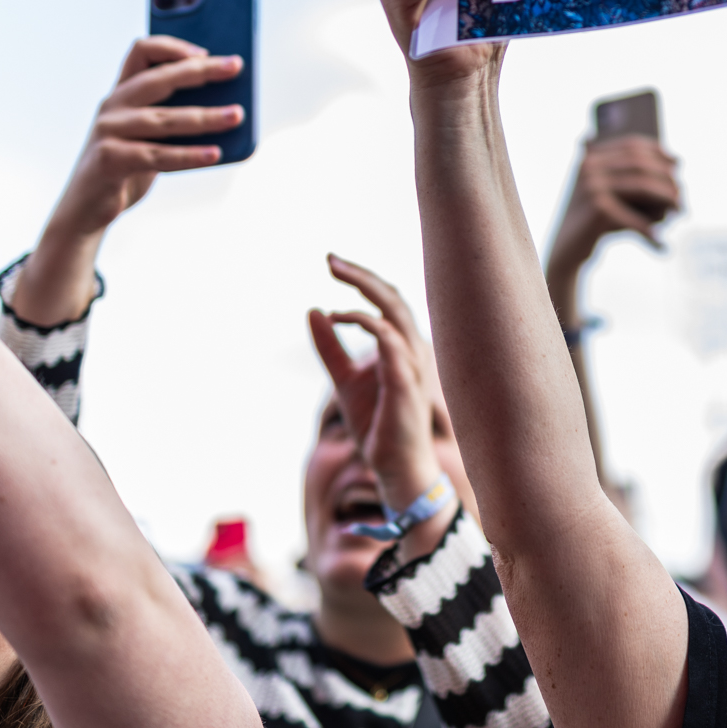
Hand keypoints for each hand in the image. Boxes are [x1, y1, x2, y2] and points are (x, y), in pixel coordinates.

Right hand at [49, 38, 243, 237]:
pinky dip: (189, 155)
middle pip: (160, 78)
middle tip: (235, 67)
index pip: (142, 51)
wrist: (87, 208)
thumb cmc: (127, 169)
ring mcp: (108, 131)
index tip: (206, 54)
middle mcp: (113, 105)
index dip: (174, 47)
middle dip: (200, 70)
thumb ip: (175, 119)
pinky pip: (157, 155)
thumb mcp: (150, 138)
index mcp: (122, 93)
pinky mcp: (108, 159)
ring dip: (205, 116)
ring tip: (236, 116)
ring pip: (163, 119)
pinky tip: (215, 154)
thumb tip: (230, 111)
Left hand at [307, 256, 444, 510]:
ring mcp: (412, 365)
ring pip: (395, 313)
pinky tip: (341, 316)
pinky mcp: (405, 384)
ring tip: (336, 278)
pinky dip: (367, 324)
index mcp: (402, 345)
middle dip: (362, 276)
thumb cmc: (376, 424)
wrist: (392, 467)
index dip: (362, 280)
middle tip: (330, 260)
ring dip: (365, 290)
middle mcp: (412, 349)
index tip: (331, 264)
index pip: (387, 300)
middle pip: (393, 298)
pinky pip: (391, 343)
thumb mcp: (343, 379)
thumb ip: (331, 347)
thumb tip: (314, 310)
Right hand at [546, 135, 681, 311]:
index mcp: (591, 158)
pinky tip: (661, 243)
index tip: (678, 163)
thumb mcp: (614, 196)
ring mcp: (591, 187)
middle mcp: (589, 167)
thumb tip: (678, 160)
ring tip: (680, 212)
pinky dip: (650, 231)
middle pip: (640, 165)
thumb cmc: (596, 223)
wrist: (566, 251)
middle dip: (666, 179)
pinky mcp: (597, 209)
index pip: (631, 145)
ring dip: (666, 200)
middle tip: (682, 196)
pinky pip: (634, 218)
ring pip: (642, 187)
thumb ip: (637, 178)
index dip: (658, 152)